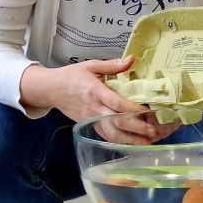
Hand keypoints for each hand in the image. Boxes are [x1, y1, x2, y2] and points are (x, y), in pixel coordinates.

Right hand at [19, 56, 178, 144]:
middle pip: (116, 122)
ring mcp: (91, 119)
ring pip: (111, 134)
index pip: (116, 103)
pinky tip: (132, 143)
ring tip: (147, 142)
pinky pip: (105, 136)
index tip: (147, 111)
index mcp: (95, 91)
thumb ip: (112, 65)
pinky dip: (119, 141)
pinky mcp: (89, 125)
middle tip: (152, 131)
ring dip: (130, 140)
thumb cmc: (70, 76)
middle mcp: (94, 108)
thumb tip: (131, 59)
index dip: (132, 109)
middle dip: (135, 129)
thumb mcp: (90, 65)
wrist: (50, 89)